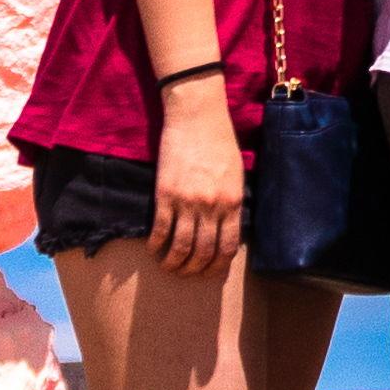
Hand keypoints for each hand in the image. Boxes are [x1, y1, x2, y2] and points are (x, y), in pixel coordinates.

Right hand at [149, 89, 247, 280]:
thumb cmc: (219, 140)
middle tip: (187, 274)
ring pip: (181, 246)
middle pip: (204, 252)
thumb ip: (232, 202)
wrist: (196, 115)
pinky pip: (160, 229)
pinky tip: (153, 250)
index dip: (218, 266)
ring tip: (169, 268)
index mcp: (233, 202)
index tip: (210, 273)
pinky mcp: (165, 194)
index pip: (228, 246)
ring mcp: (187, 201)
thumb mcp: (236, 173)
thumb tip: (225, 228)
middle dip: (195, 270)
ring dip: (174, 263)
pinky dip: (156, 245)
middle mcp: (212, 206)